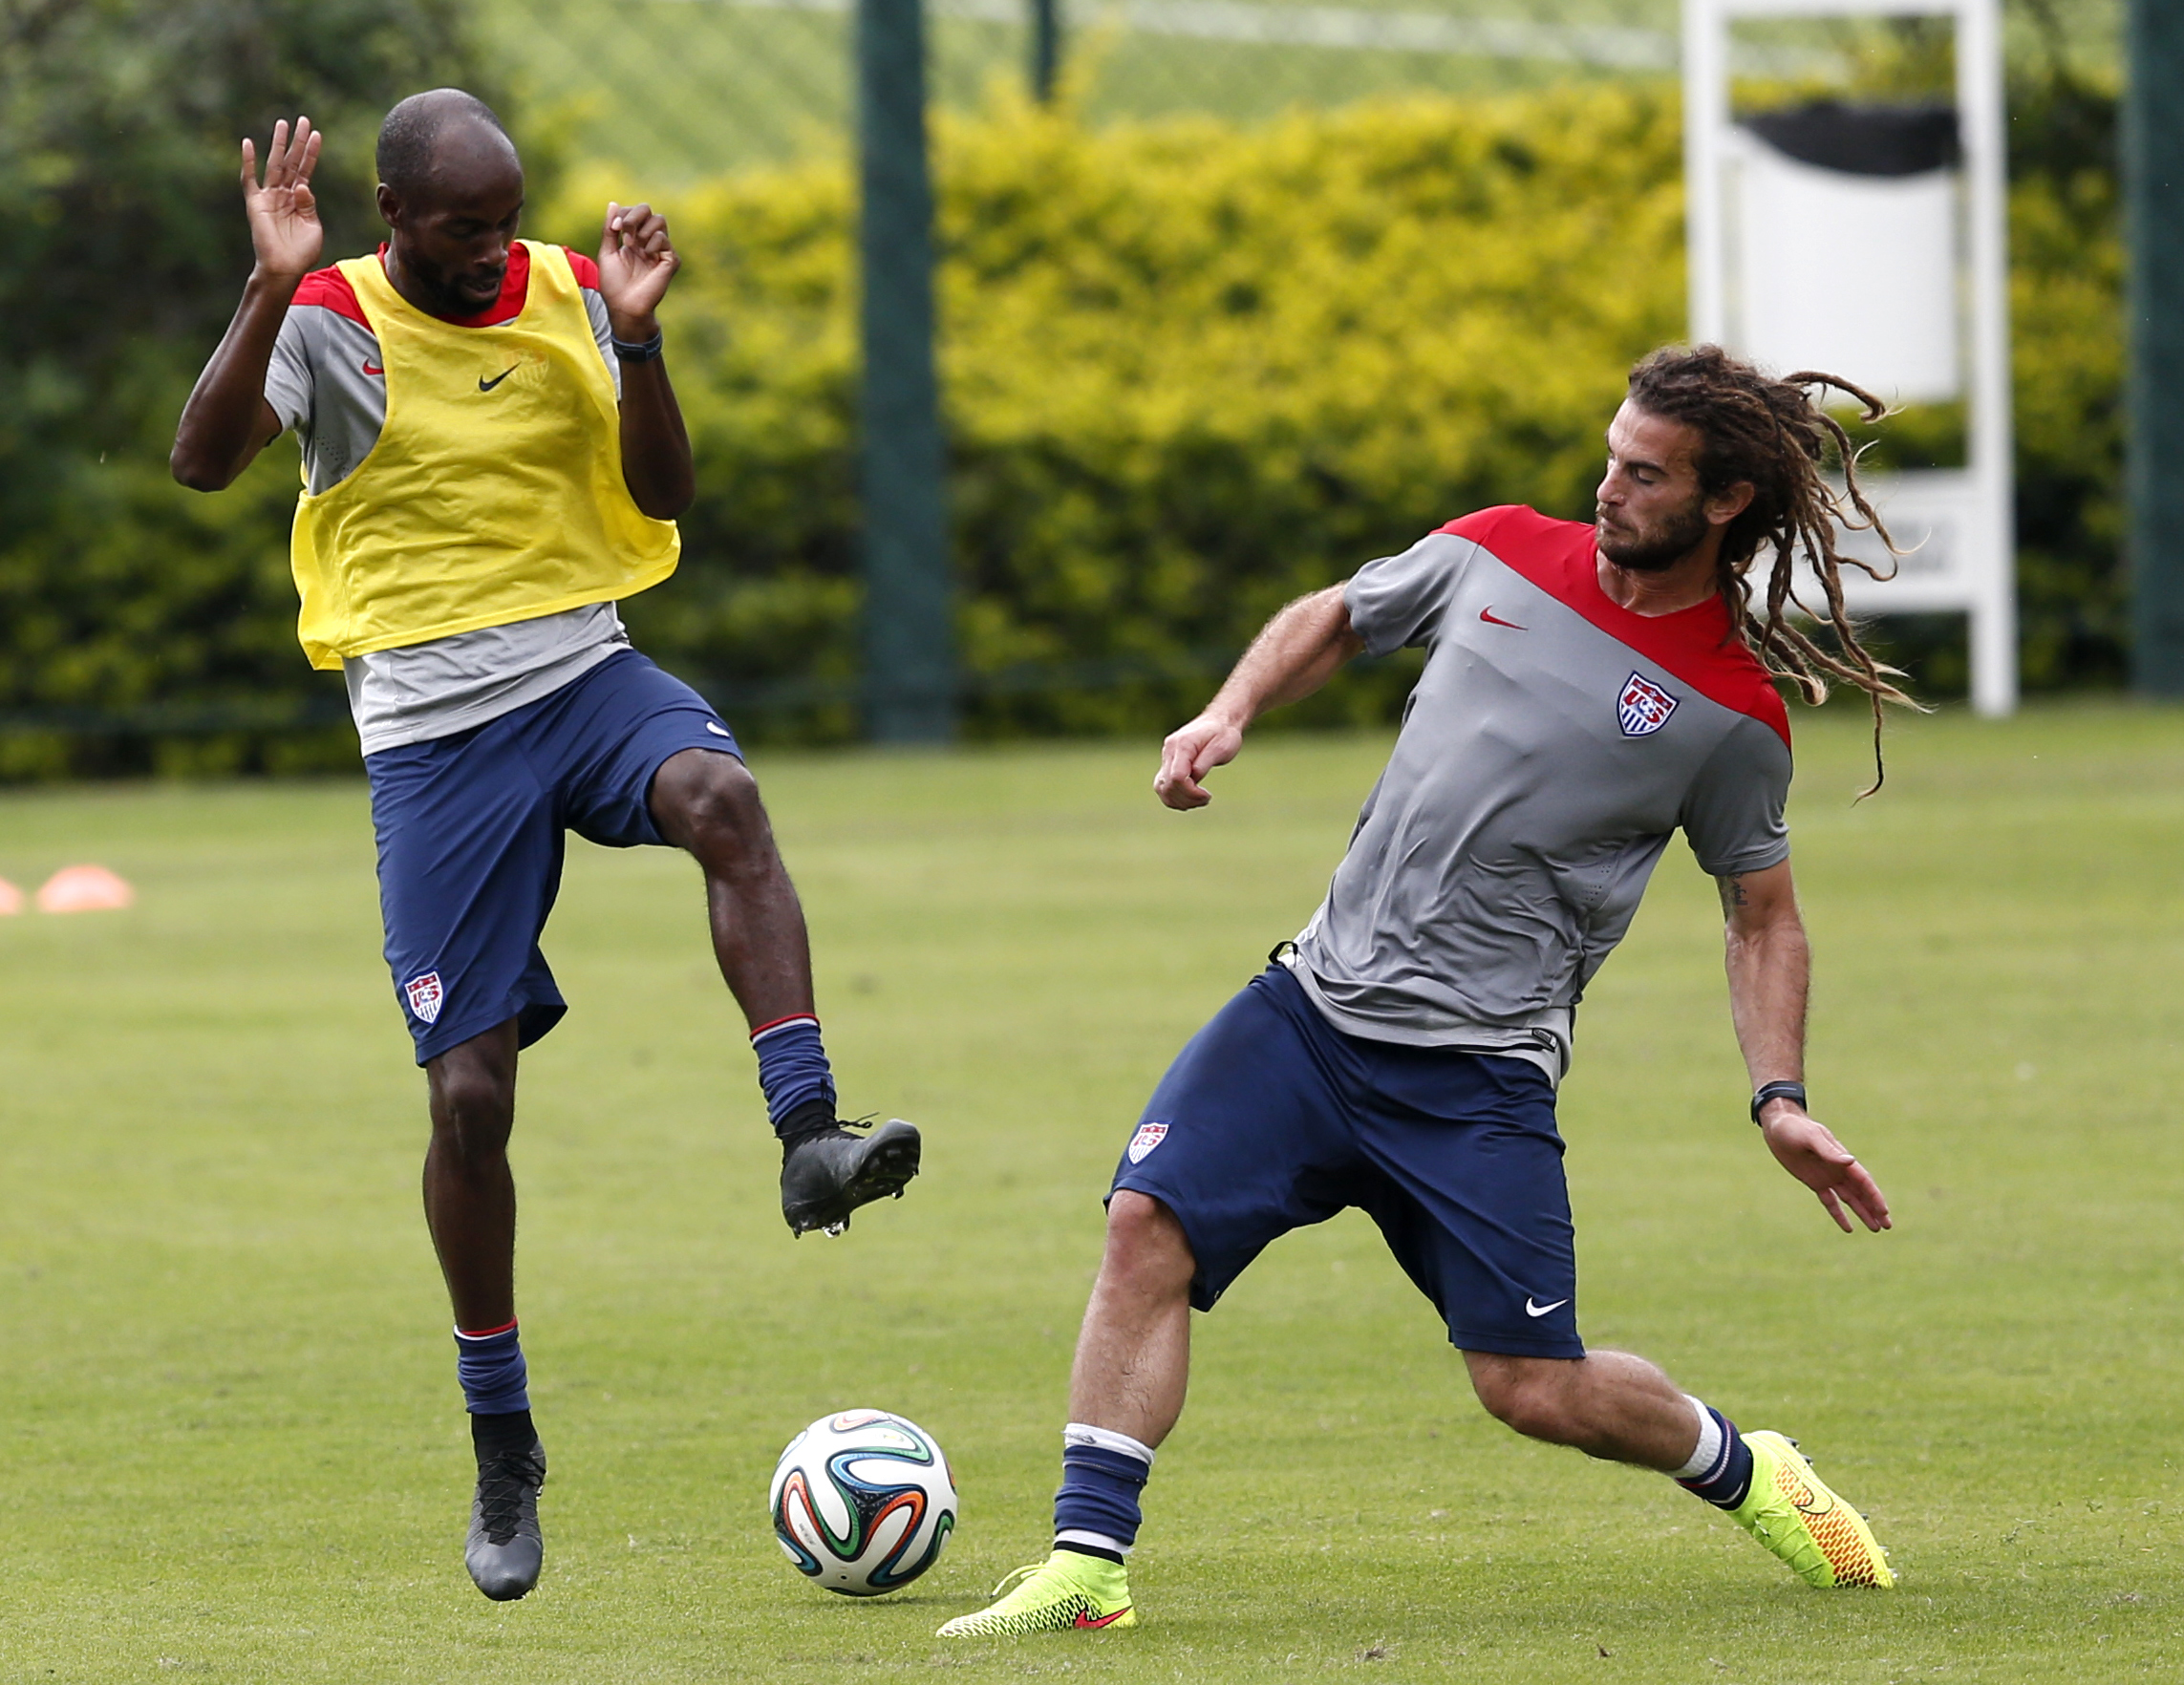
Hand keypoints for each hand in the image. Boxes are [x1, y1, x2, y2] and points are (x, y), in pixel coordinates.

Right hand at [241, 118, 322, 280]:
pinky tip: (247, 143)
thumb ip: (309, 204)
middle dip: (297, 141)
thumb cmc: (301, 252)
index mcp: (301, 199)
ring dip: (278, 144)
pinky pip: (249, 179)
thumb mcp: (312, 226)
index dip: (311, 152)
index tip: (317, 134)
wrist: (284, 268)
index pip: (306, 170)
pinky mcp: (255, 203)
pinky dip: (248, 162)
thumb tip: (303, 185)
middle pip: (291, 162)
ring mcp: (269, 197)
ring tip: (282, 124)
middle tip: (303, 120)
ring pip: (274, 165)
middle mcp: (284, 194)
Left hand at [599, 201, 679, 338]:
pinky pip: (663, 239)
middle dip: (633, 216)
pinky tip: (646, 256)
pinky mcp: (670, 261)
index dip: (623, 214)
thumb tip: (613, 203)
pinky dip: (652, 243)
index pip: (634, 212)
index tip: (613, 229)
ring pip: (659, 220)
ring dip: (643, 229)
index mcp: (634, 239)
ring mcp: (660, 251)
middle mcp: (648, 242)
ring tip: (634, 246)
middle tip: (624, 233)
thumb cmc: (614, 285)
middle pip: (648, 210)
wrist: (624, 306)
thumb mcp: (607, 252)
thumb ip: (609, 229)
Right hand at [1154, 712, 1244, 809]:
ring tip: (1199, 801)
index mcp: (1182, 744)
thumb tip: (1194, 779)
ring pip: (1161, 788)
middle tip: (1206, 799)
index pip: (1177, 777)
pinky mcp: (1169, 763)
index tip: (1207, 795)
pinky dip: (1174, 797)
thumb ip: (1205, 763)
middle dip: (1186, 799)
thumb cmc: (1224, 734)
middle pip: (1167, 785)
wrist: (1220, 721)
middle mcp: (1169, 750)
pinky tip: (1190, 799)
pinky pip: (1163, 785)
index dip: (1191, 792)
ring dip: (1178, 800)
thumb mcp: (1221, 748)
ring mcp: (1167, 757)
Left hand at [1759, 1104, 1890, 1233]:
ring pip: (1849, 1199)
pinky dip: (1839, 1215)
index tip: (1884, 1212)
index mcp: (1841, 1159)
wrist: (1778, 1125)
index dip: (1874, 1197)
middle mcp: (1838, 1169)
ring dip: (1862, 1213)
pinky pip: (1829, 1201)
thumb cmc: (1796, 1128)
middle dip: (1874, 1209)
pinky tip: (1849, 1228)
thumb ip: (1829, 1151)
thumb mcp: (1812, 1138)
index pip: (1863, 1182)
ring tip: (1875, 1229)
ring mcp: (1827, 1177)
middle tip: (1887, 1226)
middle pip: (1861, 1193)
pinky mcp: (1814, 1181)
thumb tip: (1850, 1161)